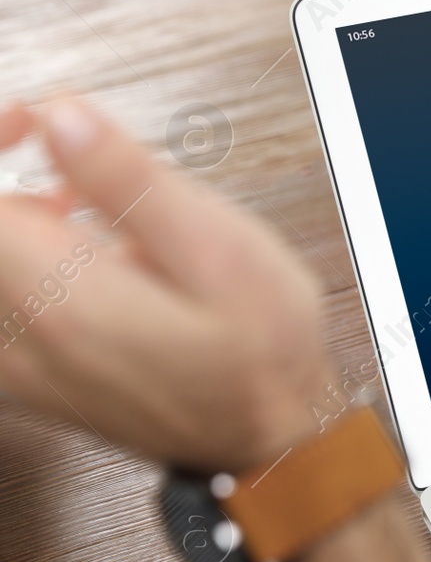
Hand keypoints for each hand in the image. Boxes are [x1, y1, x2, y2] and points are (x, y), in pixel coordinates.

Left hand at [0, 98, 335, 472]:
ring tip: (77, 213)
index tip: (40, 123)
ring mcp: (17, 367)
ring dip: (16, 228)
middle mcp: (21, 340)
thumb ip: (134, 181)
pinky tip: (74, 261)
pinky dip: (21, 269)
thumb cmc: (263, 356)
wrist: (272, 443)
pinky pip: (0, 314)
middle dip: (8, 183)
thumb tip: (65, 119)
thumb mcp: (223, 249)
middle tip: (65, 164)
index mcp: (60, 299)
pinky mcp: (28, 379)